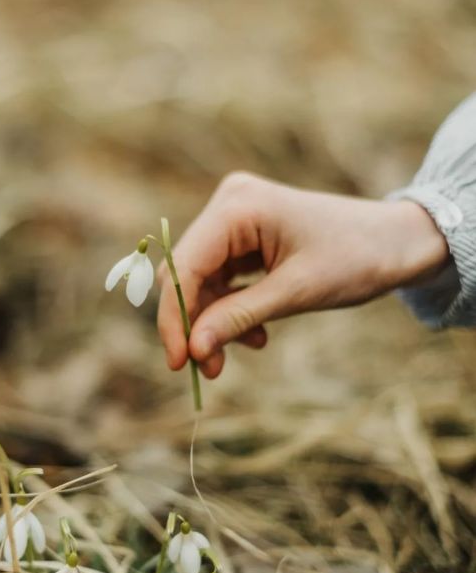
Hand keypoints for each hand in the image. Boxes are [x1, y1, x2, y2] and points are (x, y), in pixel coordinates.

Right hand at [157, 172, 448, 378]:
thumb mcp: (295, 293)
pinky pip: (221, 278)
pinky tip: (253, 334)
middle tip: (205, 368)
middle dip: (194, 323)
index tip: (178, 363)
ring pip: (200, 280)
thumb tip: (193, 350)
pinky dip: (230, 309)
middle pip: (185, 273)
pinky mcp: (244, 236)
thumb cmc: (356, 258)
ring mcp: (236, 218)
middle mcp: (229, 204)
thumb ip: (238, 318)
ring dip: (213, 321)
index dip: (175, 317)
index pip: (184, 266)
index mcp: (237, 206)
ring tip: (234, 356)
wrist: (397, 243)